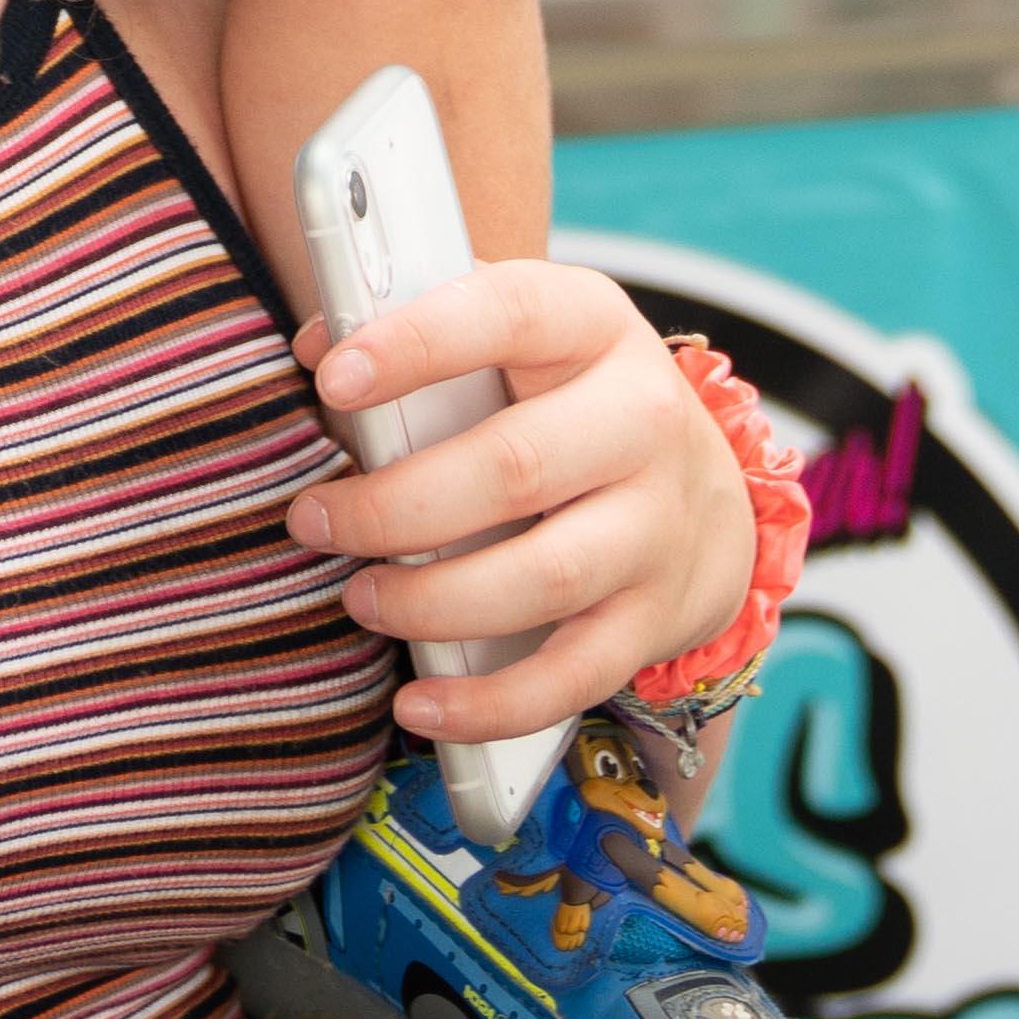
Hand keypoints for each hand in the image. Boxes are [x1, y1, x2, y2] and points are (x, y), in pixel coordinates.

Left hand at [289, 264, 752, 743]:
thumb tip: (314, 349)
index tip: (332, 379)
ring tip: (362, 599)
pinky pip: (572, 675)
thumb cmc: (569, 406)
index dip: (418, 344)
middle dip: (396, 505)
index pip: (508, 314)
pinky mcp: (654, 618)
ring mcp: (658, 525)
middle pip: (515, 465)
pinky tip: (422, 703)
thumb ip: (424, 337)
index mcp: (594, 326)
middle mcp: (642, 419)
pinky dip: (490, 703)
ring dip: (432, 601)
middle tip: (314, 521)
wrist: (704, 498)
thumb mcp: (521, 343)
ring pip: (543, 576)